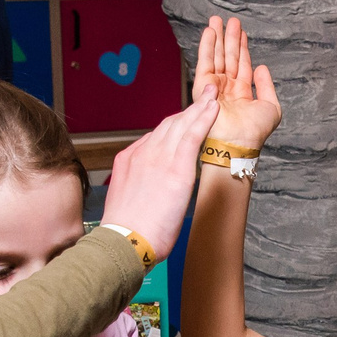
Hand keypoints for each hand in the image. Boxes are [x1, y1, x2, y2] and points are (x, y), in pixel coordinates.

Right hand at [99, 86, 220, 263]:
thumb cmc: (127, 232)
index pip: (155, 137)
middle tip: (203, 97)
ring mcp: (159, 157)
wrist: (124, 241)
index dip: (173, 128)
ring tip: (212, 95)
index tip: (184, 122)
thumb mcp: (126, 201)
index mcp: (130, 160)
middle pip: (168, 125)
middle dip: (187, 110)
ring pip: (181, 125)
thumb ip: (139, 187)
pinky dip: (203, 118)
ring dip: (199, 108)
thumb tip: (152, 189)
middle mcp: (143, 153)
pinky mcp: (176, 167)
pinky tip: (212, 108)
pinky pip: (192, 135)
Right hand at [193, 15, 283, 151]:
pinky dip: (207, 47)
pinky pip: (205, 63)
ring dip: (217, 37)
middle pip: (228, 57)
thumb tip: (262, 68)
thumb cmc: (254, 131)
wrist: (237, 143)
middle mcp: (227, 89)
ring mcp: (214, 87)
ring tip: (217, 20)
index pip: (242, 64)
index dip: (242, 48)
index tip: (242, 32)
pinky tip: (209, 32)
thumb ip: (266, 86)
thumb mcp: (270, 106)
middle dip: (229, 38)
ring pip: (216, 57)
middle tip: (230, 20)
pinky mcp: (203, 87)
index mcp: (242, 93)